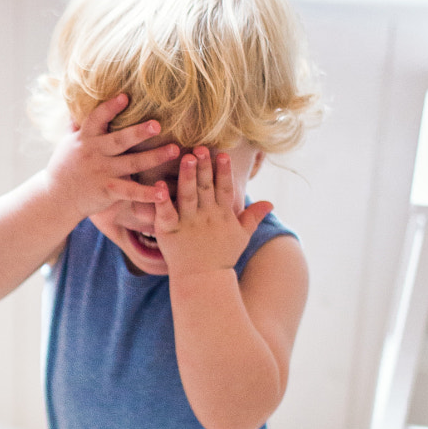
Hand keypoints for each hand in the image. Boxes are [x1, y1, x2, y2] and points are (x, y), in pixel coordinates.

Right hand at [44, 93, 179, 226]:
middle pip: (119, 140)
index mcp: (85, 138)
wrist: (56, 198)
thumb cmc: (65, 167)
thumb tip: (77, 103)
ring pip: (132, 163)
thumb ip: (77, 125)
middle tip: (158, 125)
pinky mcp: (108, 191)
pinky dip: (147, 194)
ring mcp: (102, 172)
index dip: (110, 108)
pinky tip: (163, 192)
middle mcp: (93, 153)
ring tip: (174, 150)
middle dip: (138, 132)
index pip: (96, 119)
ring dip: (155, 157)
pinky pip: (131, 192)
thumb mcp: (67, 143)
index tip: (125, 96)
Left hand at [149, 147, 271, 277]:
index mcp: (222, 214)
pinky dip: (161, 200)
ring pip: (188, 196)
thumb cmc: (221, 256)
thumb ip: (253, 217)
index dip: (224, 172)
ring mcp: (188, 223)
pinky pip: (165, 213)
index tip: (223, 154)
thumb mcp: (241, 236)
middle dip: (205, 168)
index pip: (224, 189)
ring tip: (186, 158)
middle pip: (206, 188)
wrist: (203, 281)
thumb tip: (270, 202)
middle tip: (201, 147)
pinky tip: (157, 185)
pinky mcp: (169, 231)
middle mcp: (206, 216)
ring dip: (187, 177)